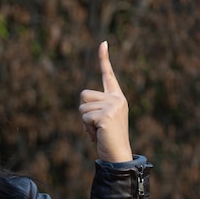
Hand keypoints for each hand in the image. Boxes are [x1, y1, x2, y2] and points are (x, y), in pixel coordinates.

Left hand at [79, 41, 132, 162]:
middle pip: (83, 94)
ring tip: (98, 131)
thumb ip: (95, 107)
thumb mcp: (101, 119)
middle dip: (84, 111)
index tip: (103, 43)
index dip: (104, 59)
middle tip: (96, 125)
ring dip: (85, 122)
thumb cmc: (107, 139)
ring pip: (82, 107)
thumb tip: (83, 99)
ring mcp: (113, 106)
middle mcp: (117, 98)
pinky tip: (98, 135)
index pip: (108, 75)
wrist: (118, 155)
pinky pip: (84, 118)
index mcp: (116, 97)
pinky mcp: (106, 115)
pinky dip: (87, 129)